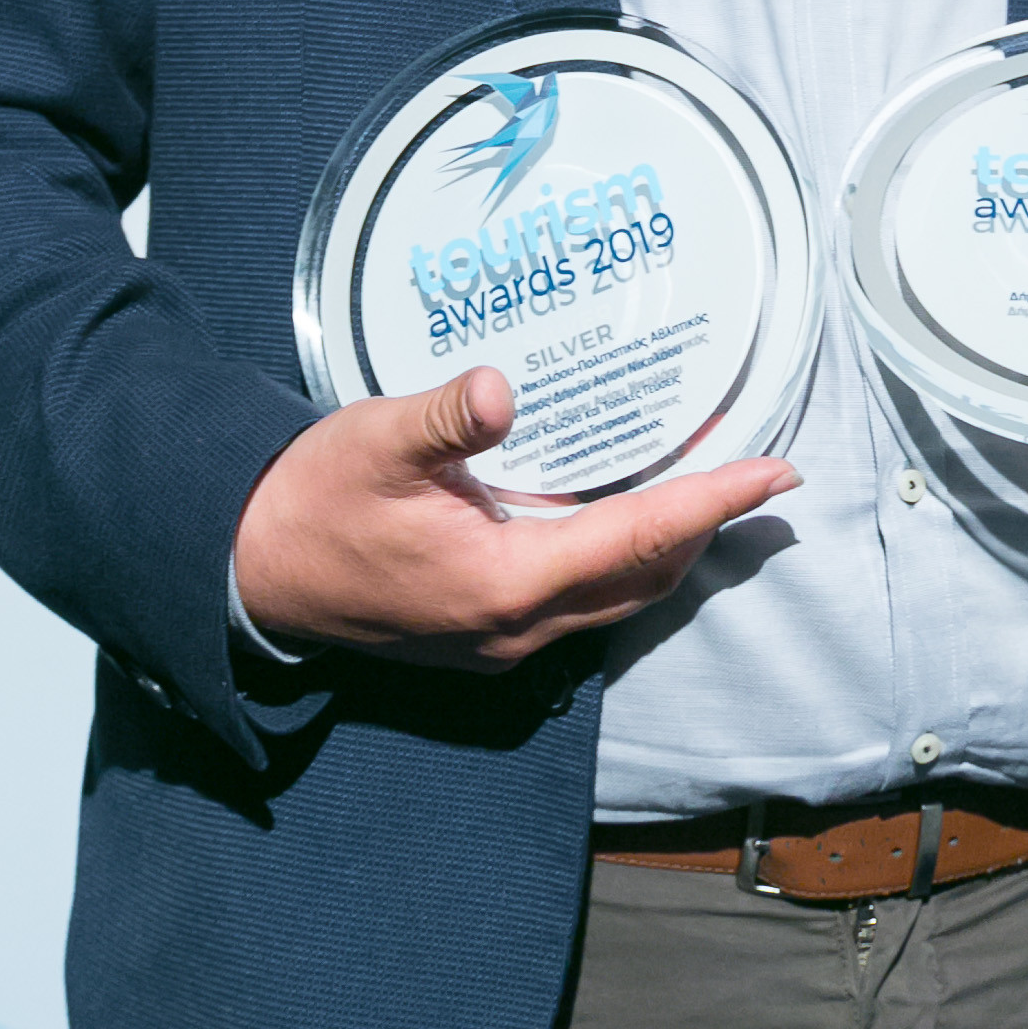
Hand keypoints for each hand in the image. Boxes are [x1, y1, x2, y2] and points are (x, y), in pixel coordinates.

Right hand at [232, 368, 799, 669]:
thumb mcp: (376, 441)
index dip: (712, 503)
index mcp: (503, 583)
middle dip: (708, 528)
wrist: (254, 570)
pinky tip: (626, 518)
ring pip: (616, 598)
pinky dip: (621, 560)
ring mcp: (501, 640)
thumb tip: (502, 388)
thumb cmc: (315, 500)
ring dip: (668, 547)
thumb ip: (446, 418)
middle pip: (642, 578)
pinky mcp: (485, 634)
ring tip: (712, 492)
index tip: (774, 474)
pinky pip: (581, 602)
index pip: (637, 539)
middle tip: (761, 476)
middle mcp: (516, 627)